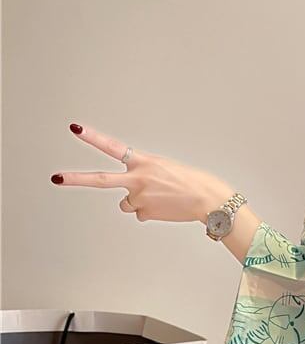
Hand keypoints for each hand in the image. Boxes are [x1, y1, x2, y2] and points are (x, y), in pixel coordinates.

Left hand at [51, 122, 235, 224]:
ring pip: (126, 204)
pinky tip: (165, 208)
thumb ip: (142, 176)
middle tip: (56, 178)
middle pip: (100, 180)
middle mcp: (137, 179)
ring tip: (159, 199)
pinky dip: (151, 212)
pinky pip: (140, 214)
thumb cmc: (190, 182)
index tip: (75, 129)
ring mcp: (139, 197)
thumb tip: (129, 199)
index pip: (113, 147)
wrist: (207, 199)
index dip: (93, 138)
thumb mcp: (164, 168)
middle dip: (76, 179)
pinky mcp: (145, 213)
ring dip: (138, 202)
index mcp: (143, 162)